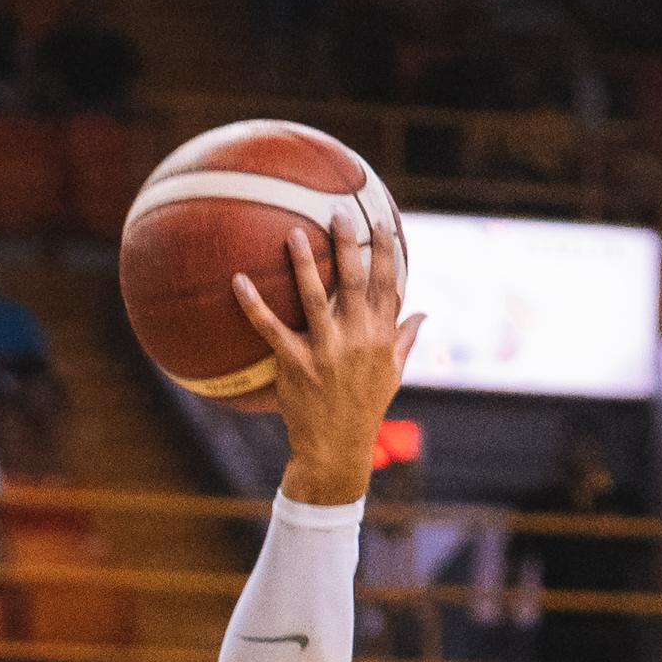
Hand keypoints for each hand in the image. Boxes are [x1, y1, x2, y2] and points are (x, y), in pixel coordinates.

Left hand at [232, 205, 422, 503]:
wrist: (336, 448)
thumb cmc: (365, 409)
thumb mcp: (392, 374)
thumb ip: (405, 340)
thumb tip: (423, 313)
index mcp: (381, 337)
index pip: (388, 285)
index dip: (385, 252)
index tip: (381, 221)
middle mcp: (357, 339)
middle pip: (355, 282)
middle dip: (348, 245)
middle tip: (338, 212)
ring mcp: (326, 351)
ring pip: (314, 298)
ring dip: (303, 264)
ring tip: (292, 234)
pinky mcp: (296, 364)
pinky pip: (270, 329)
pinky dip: (253, 305)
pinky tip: (238, 281)